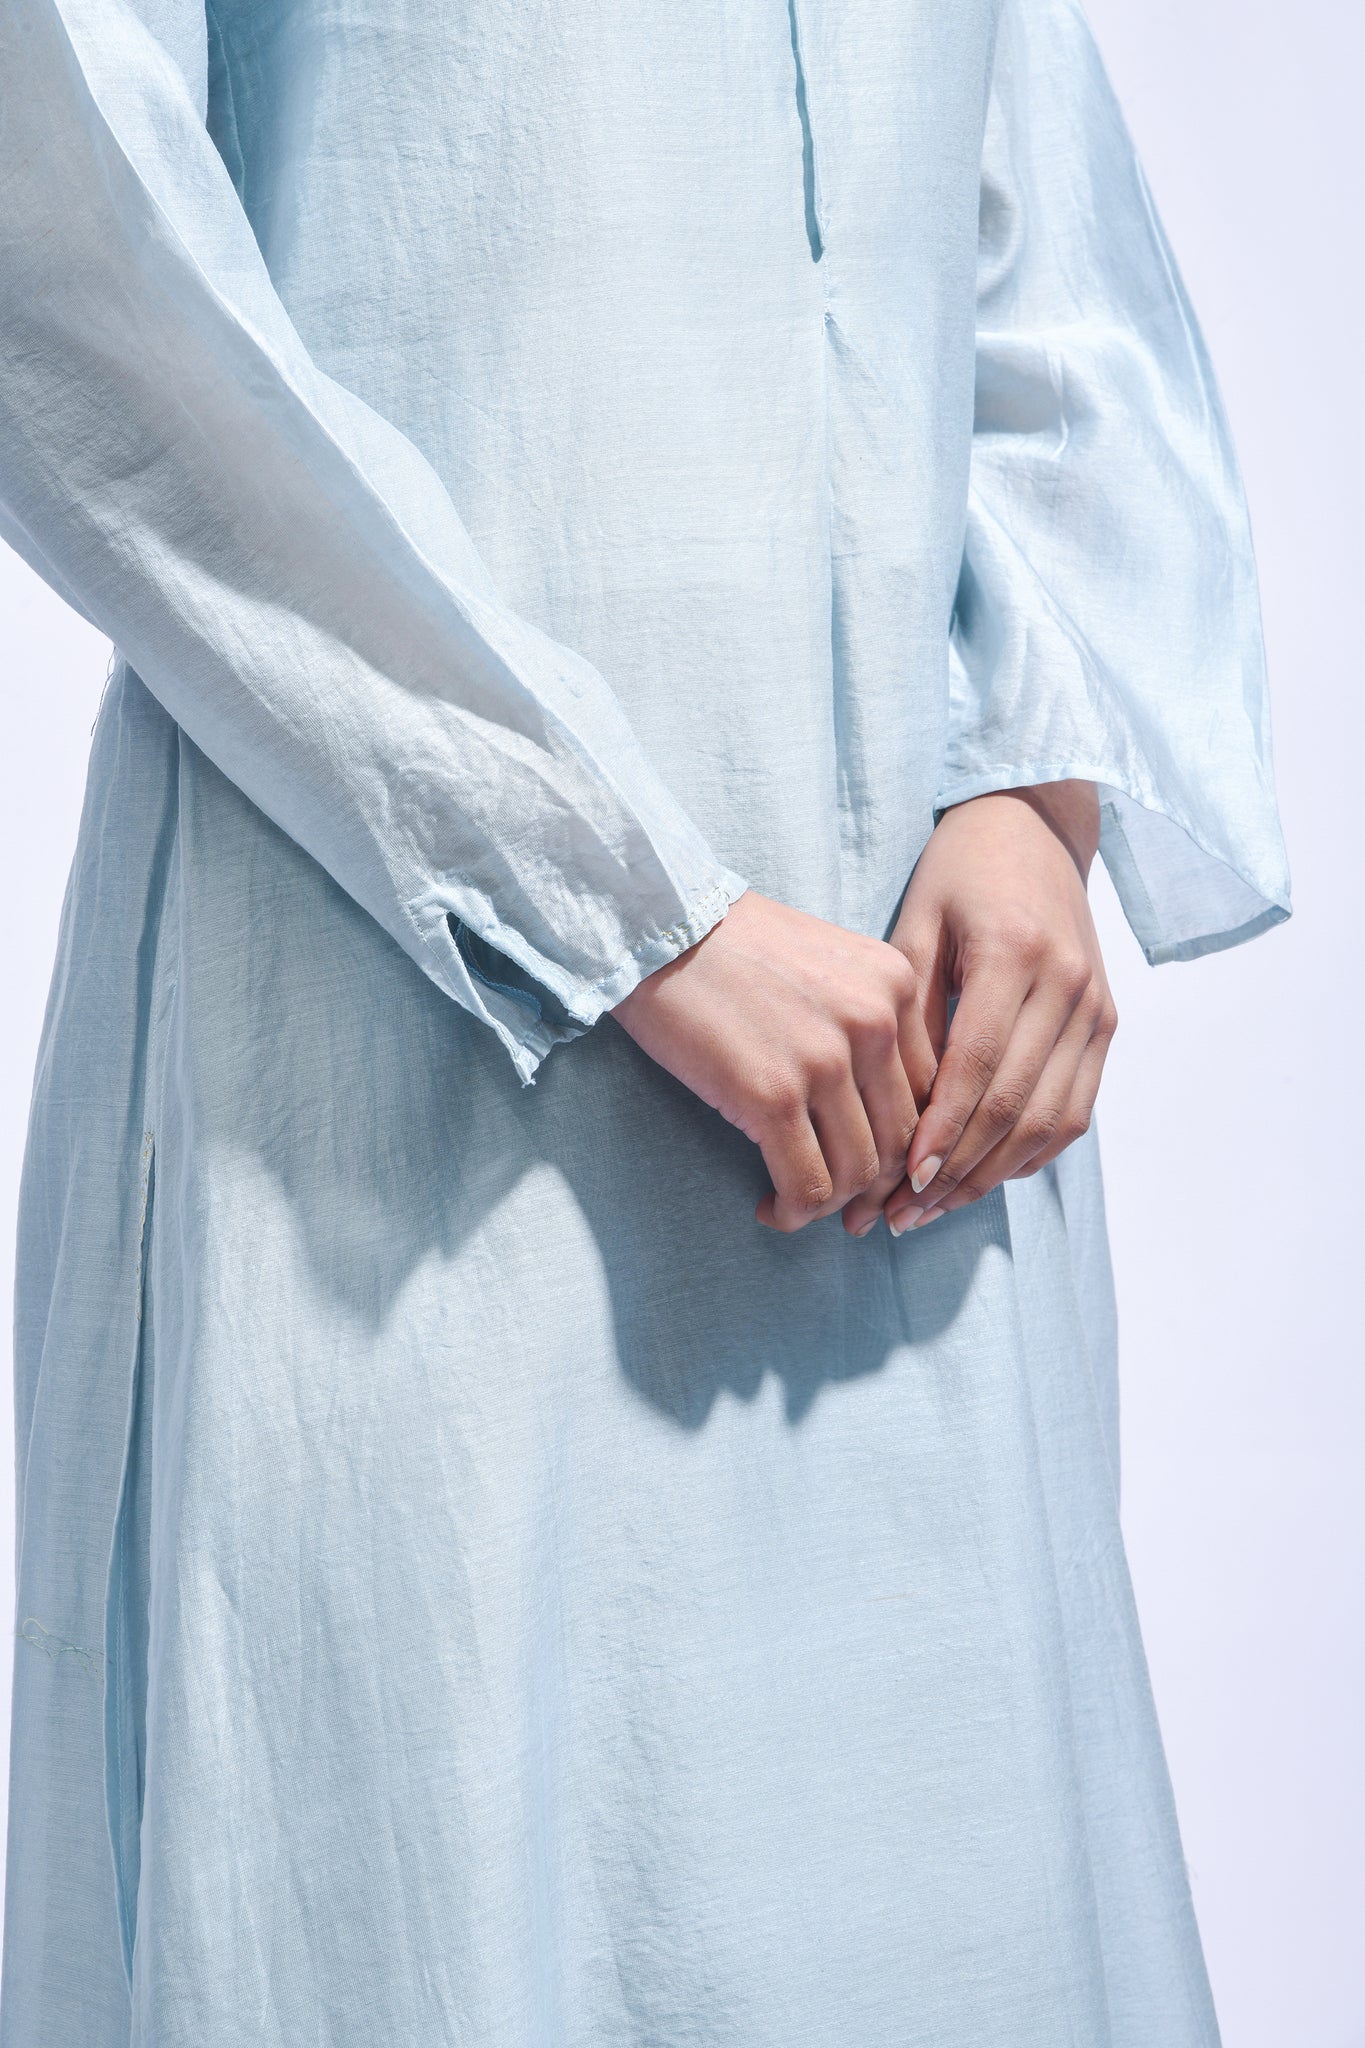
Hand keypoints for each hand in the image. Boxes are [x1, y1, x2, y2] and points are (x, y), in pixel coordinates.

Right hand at [610, 889, 937, 1231]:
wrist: (660, 927)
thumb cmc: (734, 947)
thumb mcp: (831, 963)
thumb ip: (870, 1019)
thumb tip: (880, 1107)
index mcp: (896, 985)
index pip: (930, 1091)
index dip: (910, 1146)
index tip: (878, 1169)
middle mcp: (876, 1021)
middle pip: (905, 1138)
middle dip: (878, 1188)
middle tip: (846, 1208)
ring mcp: (826, 1060)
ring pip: (860, 1170)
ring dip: (833, 1206)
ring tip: (799, 1204)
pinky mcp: (772, 1095)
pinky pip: (808, 1184)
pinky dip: (795, 1212)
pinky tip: (771, 1209)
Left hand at [840, 783, 1116, 1236]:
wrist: (1033, 826)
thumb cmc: (957, 873)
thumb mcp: (916, 923)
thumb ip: (909, 1012)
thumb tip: (892, 1110)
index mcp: (1016, 953)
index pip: (979, 1065)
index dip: (942, 1131)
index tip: (902, 1180)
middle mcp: (1069, 984)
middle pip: (1016, 1104)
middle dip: (958, 1171)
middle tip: (902, 1214)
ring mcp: (1097, 1007)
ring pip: (1051, 1119)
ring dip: (992, 1175)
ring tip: (934, 1210)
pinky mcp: (1107, 1023)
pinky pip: (1076, 1108)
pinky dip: (1032, 1152)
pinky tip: (984, 1177)